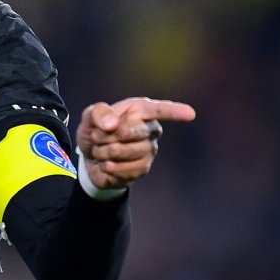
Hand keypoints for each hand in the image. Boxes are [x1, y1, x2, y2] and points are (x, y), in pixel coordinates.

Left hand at [76, 96, 196, 190]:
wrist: (90, 158)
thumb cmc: (95, 131)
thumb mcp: (89, 118)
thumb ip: (98, 113)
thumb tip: (112, 124)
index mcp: (140, 110)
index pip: (160, 110)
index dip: (175, 112)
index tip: (190, 114)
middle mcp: (151, 129)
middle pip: (132, 132)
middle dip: (107, 136)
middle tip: (97, 137)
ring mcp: (149, 150)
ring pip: (126, 152)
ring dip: (105, 152)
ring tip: (101, 150)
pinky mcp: (143, 168)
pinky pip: (124, 170)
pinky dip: (108, 167)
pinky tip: (106, 164)